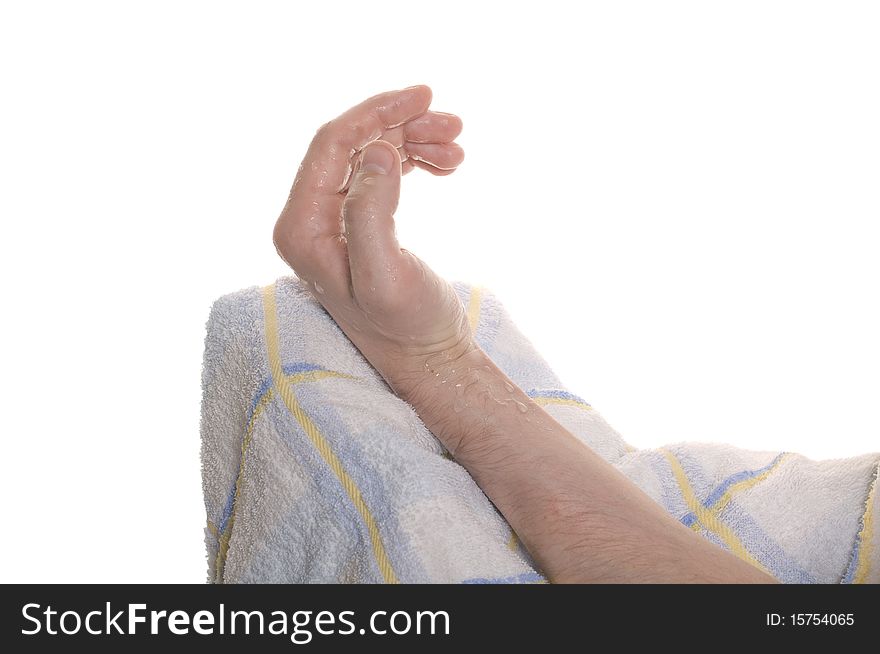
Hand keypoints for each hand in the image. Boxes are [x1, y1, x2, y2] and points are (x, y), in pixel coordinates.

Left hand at [272, 85, 471, 394]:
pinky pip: (381, 175)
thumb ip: (372, 213)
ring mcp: (331, 223)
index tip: (425, 94)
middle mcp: (308, 221)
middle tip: (453, 124)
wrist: (428, 359)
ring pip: (370, 156)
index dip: (377, 112)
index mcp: (301, 229)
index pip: (332, 145)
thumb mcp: (386, 275)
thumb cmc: (407, 329)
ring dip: (414, 143)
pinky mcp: (357, 227)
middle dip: (402, 126)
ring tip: (456, 149)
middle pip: (351, 145)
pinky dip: (414, 161)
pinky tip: (445, 165)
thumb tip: (377, 152)